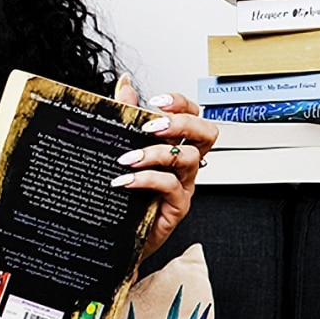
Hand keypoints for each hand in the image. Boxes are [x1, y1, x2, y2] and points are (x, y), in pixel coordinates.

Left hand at [112, 75, 218, 259]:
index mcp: (175, 145)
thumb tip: (124, 83)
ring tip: (127, 159)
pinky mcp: (176, 207)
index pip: (193, 114)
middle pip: (206, 133)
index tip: (155, 100)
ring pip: (189, 159)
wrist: (113, 235)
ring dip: (157, 153)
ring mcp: (184, 185)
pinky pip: (172, 187)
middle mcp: (184, 164)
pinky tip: (126, 181)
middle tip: (152, 126)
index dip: (181, 103)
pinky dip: (148, 179)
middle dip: (182, 123)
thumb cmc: (122, 192)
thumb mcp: (120, 148)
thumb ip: (124, 116)